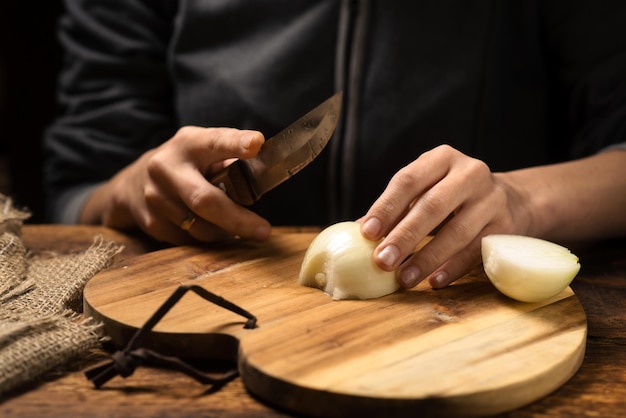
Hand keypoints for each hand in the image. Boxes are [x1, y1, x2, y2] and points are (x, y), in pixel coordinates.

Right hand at [81, 126, 271, 244]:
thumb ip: (229, 158)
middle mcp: (166, 167)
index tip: (257, 144)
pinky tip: (212, 230)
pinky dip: (207, 239)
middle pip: (205, 200)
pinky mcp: (150, 222)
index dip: (236, 143)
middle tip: (264, 231)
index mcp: (188, 143)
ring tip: (237, 227)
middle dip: (238, 219)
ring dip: (225, 232)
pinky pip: (189, 240)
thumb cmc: (185, 165)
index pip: (215, 141)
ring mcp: (155, 196)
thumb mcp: (202, 150)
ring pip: (200, 227)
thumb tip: (266, 171)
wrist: (133, 184)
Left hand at [360, 145, 531, 289]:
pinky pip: (476, 251)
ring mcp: (492, 200)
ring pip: (457, 232)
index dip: (386, 207)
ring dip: (426, 258)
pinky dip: (452, 268)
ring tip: (403, 279)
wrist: (510, 201)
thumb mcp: (427, 189)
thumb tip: (357, 233)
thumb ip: (397, 208)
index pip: (408, 180)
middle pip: (432, 206)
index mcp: (442, 158)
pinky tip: (433, 281)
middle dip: (404, 236)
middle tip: (382, 261)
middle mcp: (470, 173)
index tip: (367, 234)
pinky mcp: (505, 227)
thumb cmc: (452, 196)